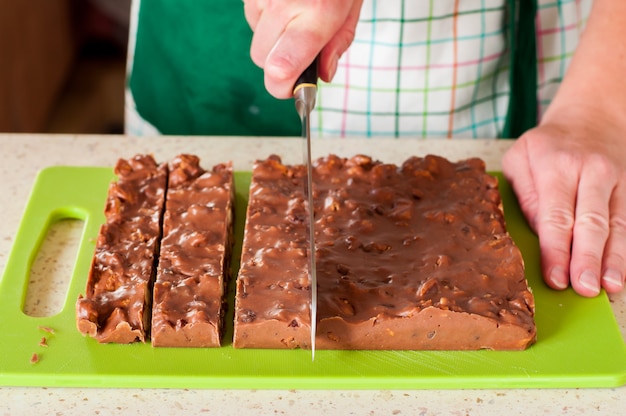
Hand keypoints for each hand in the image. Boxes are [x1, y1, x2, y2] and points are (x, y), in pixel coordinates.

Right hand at [243, 0, 362, 97]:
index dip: (282, 87)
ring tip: (295, 9)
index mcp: (315, 16)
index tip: (292, 89)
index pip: (280, 69)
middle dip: (277, 61)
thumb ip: (338, 43)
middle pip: (261, 59)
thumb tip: (323, 76)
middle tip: (298, 48)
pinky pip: (251, 12)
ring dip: (272, 33)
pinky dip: (265, 12)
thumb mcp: (352, 6)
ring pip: (255, 35)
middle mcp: (283, 4)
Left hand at [503, 110, 625, 296]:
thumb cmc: (546, 144)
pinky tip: (620, 273)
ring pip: (615, 225)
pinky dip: (624, 249)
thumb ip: (525, 194)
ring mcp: (615, 181)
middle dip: (586, 258)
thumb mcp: (519, 158)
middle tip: (582, 288)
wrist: (591, 116)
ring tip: (609, 287)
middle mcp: (590, 172)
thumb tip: (539, 232)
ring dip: (612, 259)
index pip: (556, 215)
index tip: (555, 277)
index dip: (556, 250)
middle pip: (590, 222)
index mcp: (557, 165)